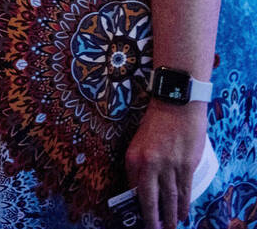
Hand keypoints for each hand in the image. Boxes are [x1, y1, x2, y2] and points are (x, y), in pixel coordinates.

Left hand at [126, 100, 207, 228]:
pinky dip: (183, 204)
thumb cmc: (156, 121)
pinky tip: (182, 213)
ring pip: (169, 198)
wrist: (176, 103)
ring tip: (169, 228)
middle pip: (150, 199)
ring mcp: (169, 166)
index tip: (138, 218)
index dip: (136, 206)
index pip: (133, 188)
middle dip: (152, 219)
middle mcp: (149, 164)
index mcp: (132, 158)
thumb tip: (140, 185)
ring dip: (169, 216)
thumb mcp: (138, 141)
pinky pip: (184, 190)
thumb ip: (139, 163)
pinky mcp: (186, 165)